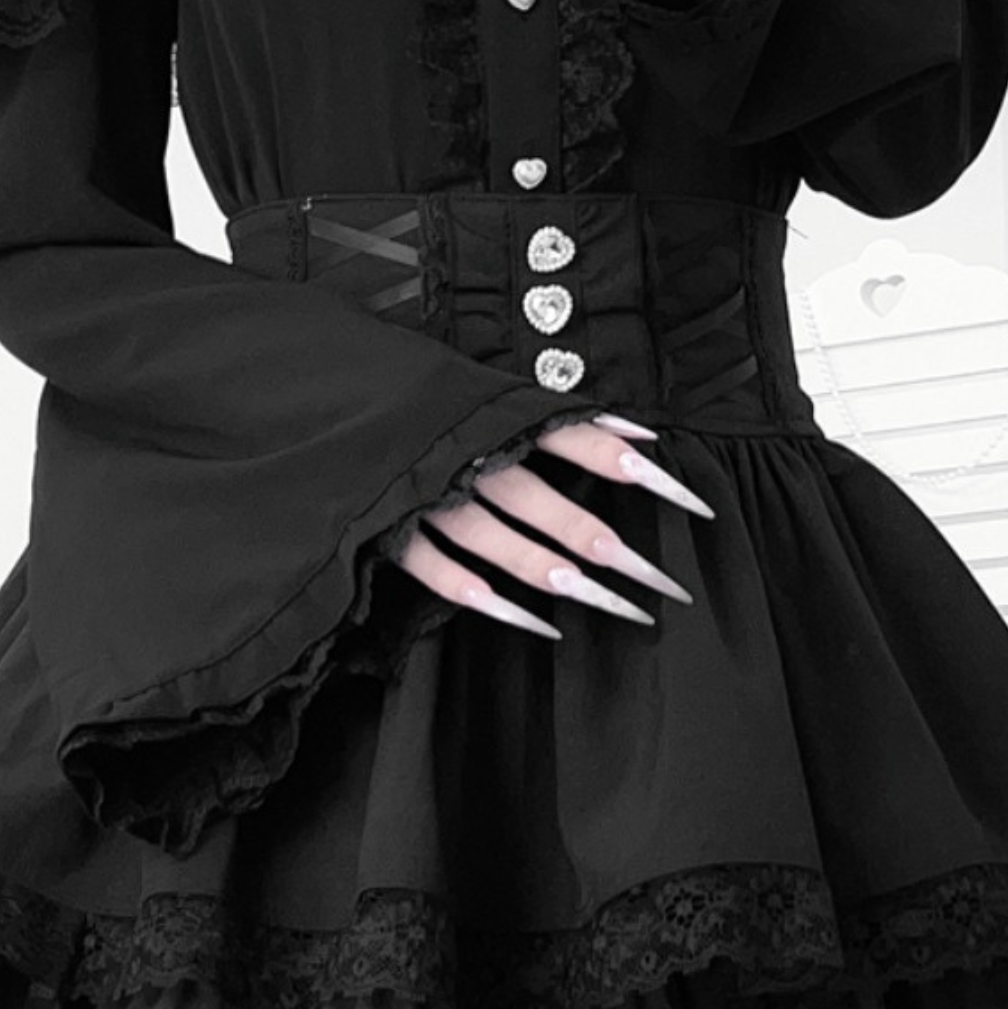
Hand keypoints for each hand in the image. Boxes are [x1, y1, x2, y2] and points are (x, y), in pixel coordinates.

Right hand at [389, 415, 714, 637]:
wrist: (320, 387)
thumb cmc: (421, 398)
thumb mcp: (486, 394)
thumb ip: (561, 420)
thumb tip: (642, 434)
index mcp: (489, 416)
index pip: (572, 437)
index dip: (626, 466)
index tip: (686, 501)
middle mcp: (465, 457)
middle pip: (544, 502)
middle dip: (604, 543)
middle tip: (660, 584)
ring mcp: (425, 495)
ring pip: (496, 541)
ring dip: (551, 572)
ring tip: (604, 602)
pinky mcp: (388, 529)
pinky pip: (438, 571)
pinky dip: (482, 597)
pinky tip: (529, 621)